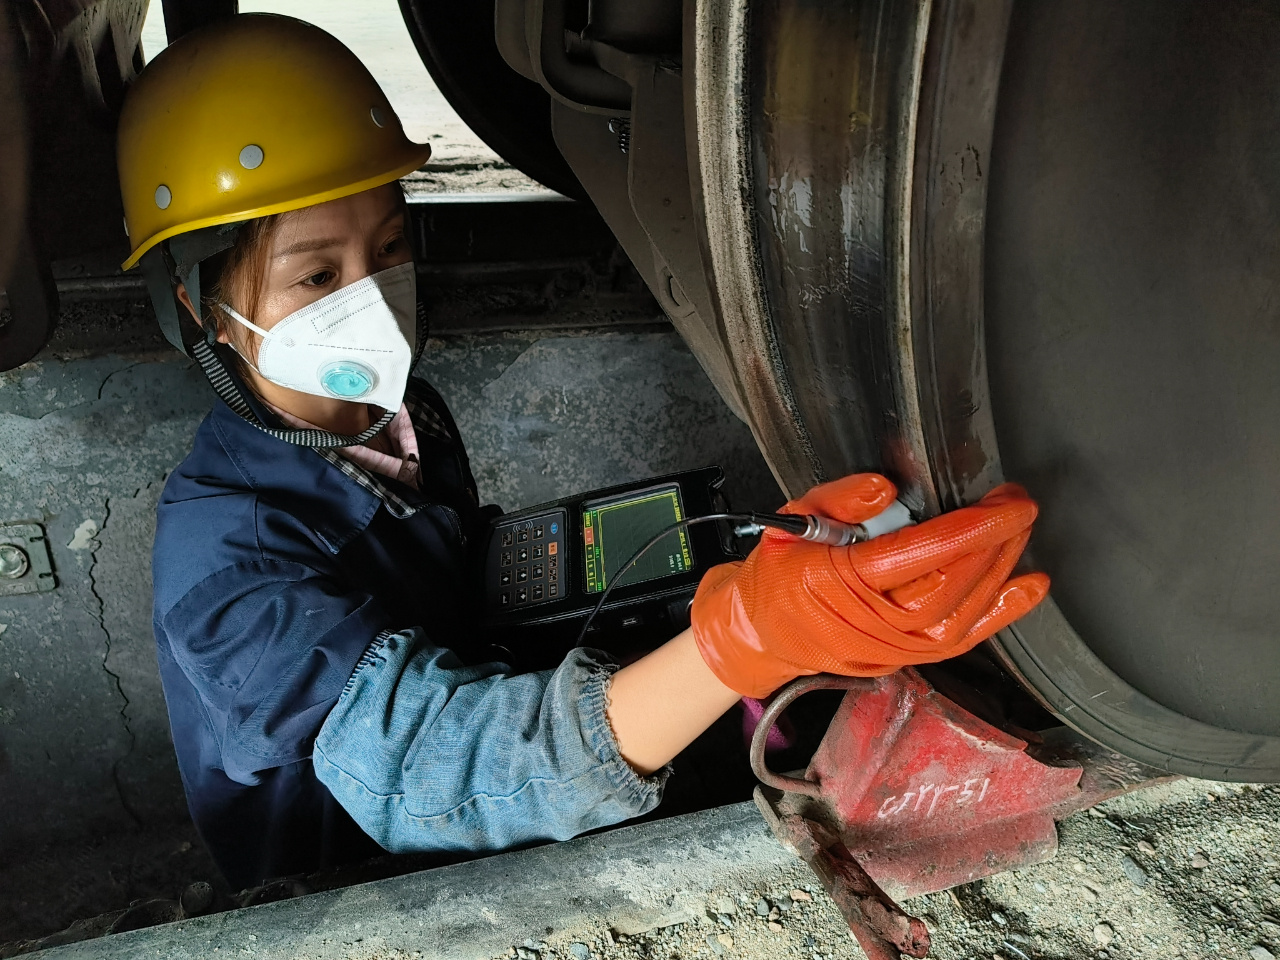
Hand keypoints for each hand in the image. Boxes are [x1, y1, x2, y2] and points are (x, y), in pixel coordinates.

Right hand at [689, 474, 1049, 697]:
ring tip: (1020, 531)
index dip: (972, 527)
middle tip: (1016, 504)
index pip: (920, 553)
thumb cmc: (777, 573)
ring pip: (961, 614)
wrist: (760, 632)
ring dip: (1000, 570)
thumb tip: (885, 489)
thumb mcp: (791, 519)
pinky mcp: (905, 660)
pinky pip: (960, 640)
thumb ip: (837, 498)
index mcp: (839, 581)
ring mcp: (891, 648)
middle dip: (993, 542)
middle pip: (949, 584)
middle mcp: (870, 622)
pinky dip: (1000, 613)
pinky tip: (1028, 586)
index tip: (1007, 503)